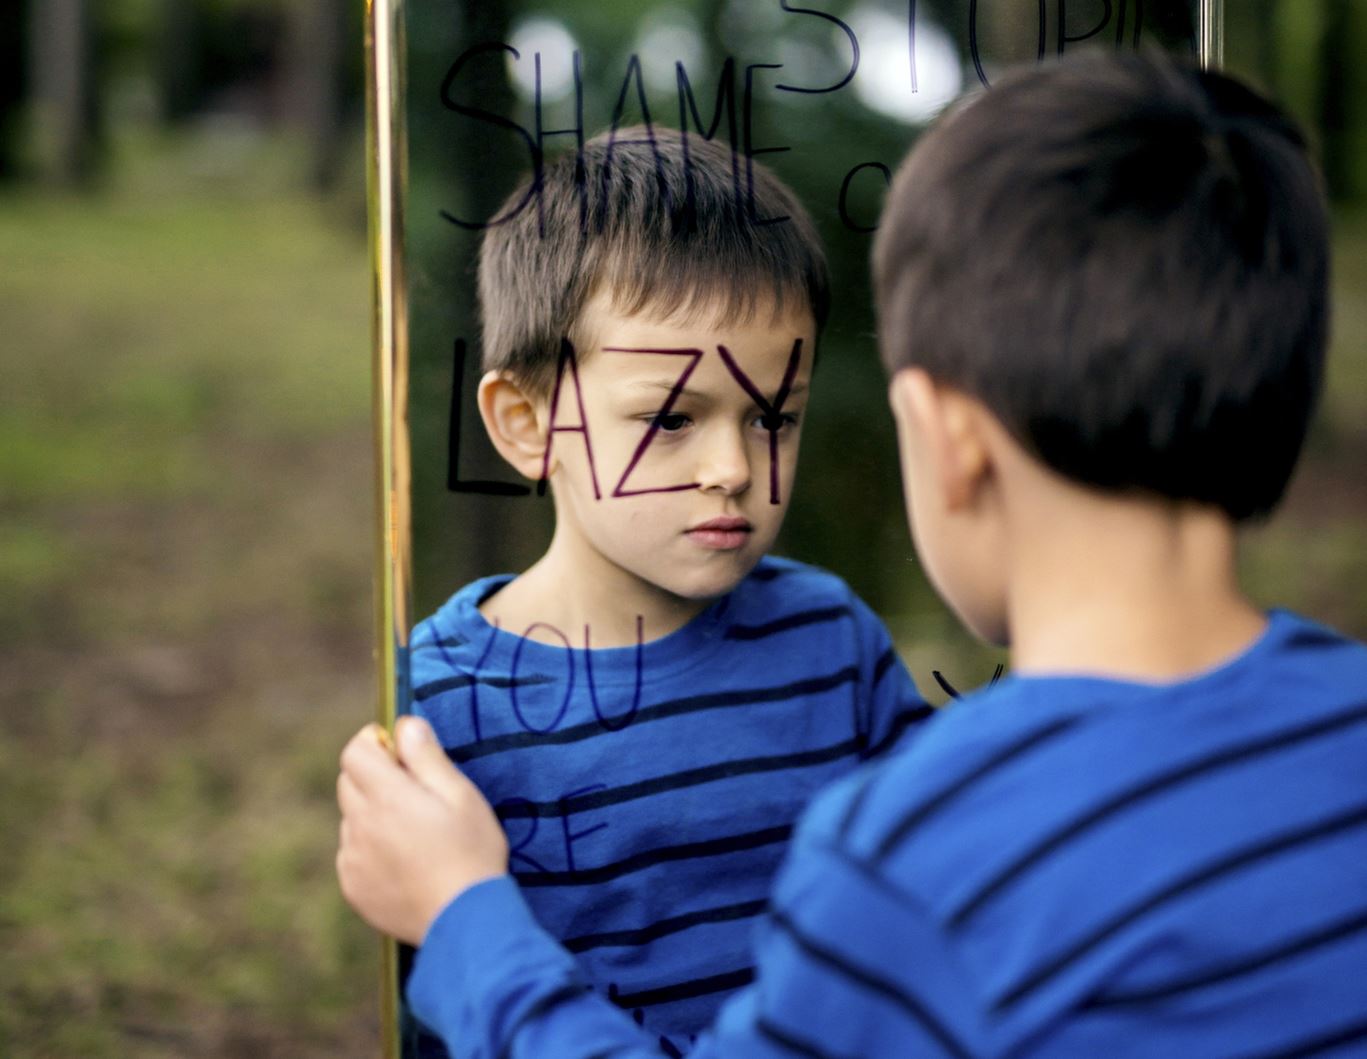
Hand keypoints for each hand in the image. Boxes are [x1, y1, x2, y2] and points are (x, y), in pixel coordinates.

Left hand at [336, 716, 509, 944]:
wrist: (464, 920)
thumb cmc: (471, 851)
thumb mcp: (460, 795)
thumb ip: (426, 756)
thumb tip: (404, 724)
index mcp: (386, 797)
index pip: (354, 752)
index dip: (374, 742)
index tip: (399, 750)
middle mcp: (360, 826)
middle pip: (348, 782)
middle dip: (373, 775)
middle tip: (413, 789)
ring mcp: (353, 860)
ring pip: (351, 819)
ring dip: (372, 813)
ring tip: (415, 832)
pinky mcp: (354, 888)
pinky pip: (353, 854)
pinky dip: (371, 848)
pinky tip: (406, 861)